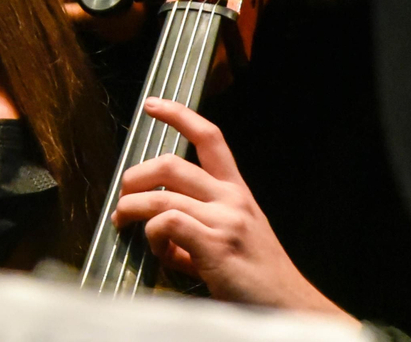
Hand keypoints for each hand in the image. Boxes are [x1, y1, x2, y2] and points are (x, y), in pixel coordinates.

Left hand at [112, 97, 353, 321]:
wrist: (288, 306)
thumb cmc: (257, 279)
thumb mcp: (230, 241)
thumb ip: (195, 230)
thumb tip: (160, 233)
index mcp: (237, 191)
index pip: (210, 138)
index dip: (178, 115)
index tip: (153, 104)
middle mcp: (232, 198)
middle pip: (172, 164)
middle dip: (136, 176)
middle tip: (122, 196)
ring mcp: (224, 220)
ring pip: (162, 196)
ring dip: (132, 208)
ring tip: (123, 223)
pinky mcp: (215, 245)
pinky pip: (167, 224)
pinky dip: (152, 237)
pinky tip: (160, 253)